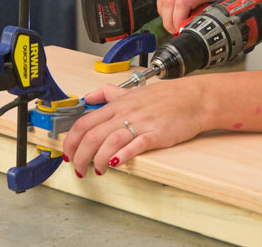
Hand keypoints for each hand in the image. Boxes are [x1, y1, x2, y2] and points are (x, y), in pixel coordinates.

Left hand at [60, 80, 207, 176]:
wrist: (194, 99)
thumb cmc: (166, 96)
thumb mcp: (134, 90)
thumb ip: (109, 94)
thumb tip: (89, 97)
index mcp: (118, 104)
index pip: (84, 122)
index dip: (71, 141)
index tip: (68, 154)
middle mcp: (125, 113)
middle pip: (92, 135)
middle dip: (80, 156)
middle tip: (79, 169)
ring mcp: (140, 123)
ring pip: (108, 142)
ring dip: (97, 160)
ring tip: (96, 171)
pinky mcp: (155, 134)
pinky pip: (134, 145)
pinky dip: (121, 156)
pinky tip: (115, 164)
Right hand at [156, 0, 243, 33]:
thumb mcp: (222, 5)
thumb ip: (207, 16)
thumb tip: (192, 29)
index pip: (182, 3)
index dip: (177, 19)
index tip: (180, 29)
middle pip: (169, 1)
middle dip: (168, 20)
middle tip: (174, 30)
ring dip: (164, 14)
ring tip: (171, 23)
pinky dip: (162, 6)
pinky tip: (168, 13)